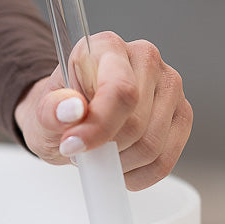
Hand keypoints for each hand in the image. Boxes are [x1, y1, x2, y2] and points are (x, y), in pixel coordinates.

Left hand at [14, 32, 192, 190]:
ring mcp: (169, 86)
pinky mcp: (181, 114)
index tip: (72, 147)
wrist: (73, 121)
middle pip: (136, 125)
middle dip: (105, 149)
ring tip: (101, 154)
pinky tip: (120, 165)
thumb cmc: (61, 114)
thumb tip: (71, 109)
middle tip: (85, 148)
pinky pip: (164, 161)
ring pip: (152, 146)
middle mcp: (145, 59)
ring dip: (120, 164)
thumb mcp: (43, 114)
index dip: (98, 127)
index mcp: (108, 47)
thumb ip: (51, 111)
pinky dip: (137, 176)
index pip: (120, 91)